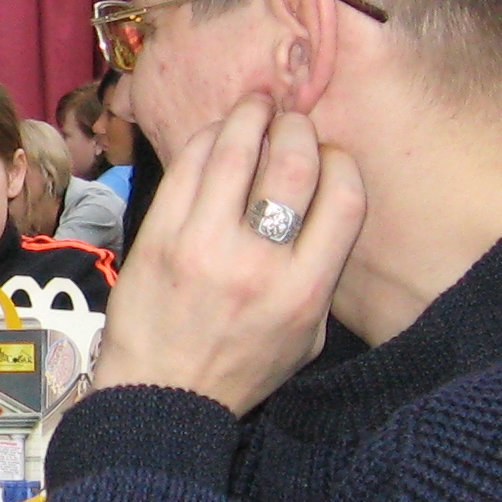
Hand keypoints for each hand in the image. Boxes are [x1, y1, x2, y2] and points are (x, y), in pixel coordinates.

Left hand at [90, 94, 363, 417]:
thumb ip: (324, 272)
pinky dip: (209, 137)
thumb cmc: (240, 366)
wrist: (160, 397)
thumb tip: (327, 197)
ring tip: (258, 104)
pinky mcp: (157, 235)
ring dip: (252, 115)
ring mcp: (202, 245)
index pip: (344, 198)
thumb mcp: (308, 336)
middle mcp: (257, 264)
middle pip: (293, 164)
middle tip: (292, 119)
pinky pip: (188, 166)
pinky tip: (218, 131)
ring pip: (236, 151)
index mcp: (304, 291)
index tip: (330, 155)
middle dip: (298, 128)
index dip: (341, 161)